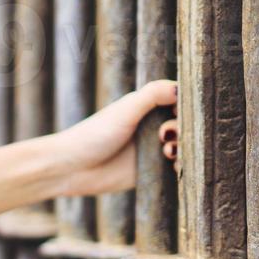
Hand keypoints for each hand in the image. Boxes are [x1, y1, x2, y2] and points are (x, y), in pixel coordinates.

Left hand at [47, 78, 178, 197]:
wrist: (69, 169)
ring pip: (186, 146)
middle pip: (189, 124)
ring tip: (166, 151)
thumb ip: (152, 95)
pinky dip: (183, 165)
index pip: (183, 100)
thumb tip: (181, 87)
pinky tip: (173, 165)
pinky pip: (177, 167)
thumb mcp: (125, 111)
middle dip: (187, 129)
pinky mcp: (152, 171)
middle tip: (165, 134)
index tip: (181, 112)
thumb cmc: (93, 135)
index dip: (190, 106)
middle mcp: (154, 125)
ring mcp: (153, 148)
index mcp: (149, 107)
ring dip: (185, 148)